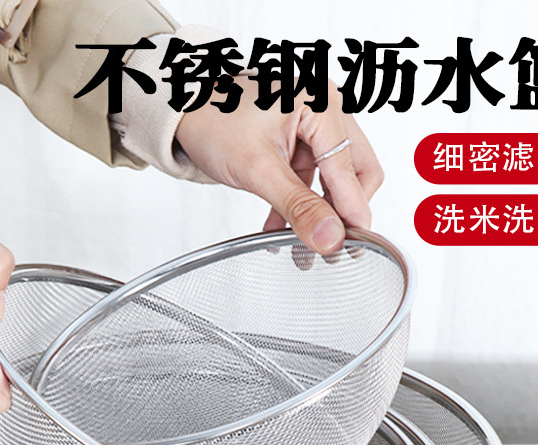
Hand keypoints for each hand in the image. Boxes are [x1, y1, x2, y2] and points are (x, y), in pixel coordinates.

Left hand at [175, 75, 382, 253]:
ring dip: (316, 214)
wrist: (182, 110)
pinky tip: (279, 229)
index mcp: (321, 104)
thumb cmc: (212, 120)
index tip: (352, 247)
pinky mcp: (298, 140)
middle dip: (340, 212)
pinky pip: (311, 179)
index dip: (353, 212)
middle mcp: (324, 109)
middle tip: (329, 246)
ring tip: (302, 247)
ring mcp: (313, 125)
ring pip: (332, 180)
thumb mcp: (258, 169)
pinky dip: (299, 205)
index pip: (354, 170)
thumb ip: (297, 206)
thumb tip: (329, 237)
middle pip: (355, 172)